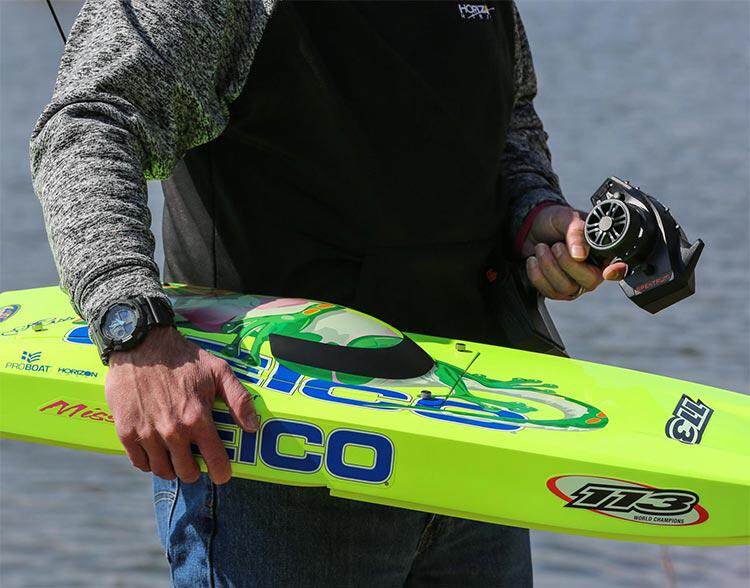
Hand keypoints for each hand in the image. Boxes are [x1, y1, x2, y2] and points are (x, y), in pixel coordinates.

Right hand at [106, 326, 258, 483]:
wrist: (142, 344)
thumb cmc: (183, 357)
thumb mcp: (219, 371)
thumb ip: (239, 399)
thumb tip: (253, 426)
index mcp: (197, 418)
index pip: (215, 462)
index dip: (222, 472)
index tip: (222, 473)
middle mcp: (173, 430)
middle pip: (187, 473)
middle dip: (195, 470)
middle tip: (196, 461)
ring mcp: (147, 433)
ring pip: (162, 471)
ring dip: (172, 468)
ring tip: (176, 456)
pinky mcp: (126, 431)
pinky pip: (139, 463)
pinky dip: (149, 462)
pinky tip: (156, 450)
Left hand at [522, 205, 627, 299]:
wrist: (532, 227)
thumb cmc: (556, 221)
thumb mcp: (568, 218)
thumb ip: (576, 232)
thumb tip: (581, 254)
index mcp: (602, 253)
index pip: (618, 269)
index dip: (617, 272)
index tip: (608, 271)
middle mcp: (592, 272)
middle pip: (587, 282)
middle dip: (566, 263)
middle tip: (556, 245)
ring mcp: (574, 283)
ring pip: (565, 289)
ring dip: (548, 266)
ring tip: (541, 247)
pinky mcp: (555, 289)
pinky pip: (549, 292)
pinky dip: (537, 275)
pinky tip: (533, 260)